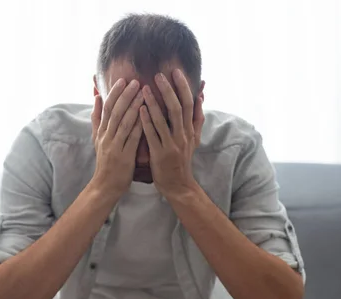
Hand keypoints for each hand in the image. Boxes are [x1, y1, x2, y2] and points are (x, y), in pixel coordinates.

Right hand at [90, 78, 143, 198]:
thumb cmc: (105, 162)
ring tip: (142, 92)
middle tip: (135, 81)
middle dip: (125, 95)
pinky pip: (132, 138)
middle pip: (115, 112)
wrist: (105, 186)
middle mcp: (106, 137)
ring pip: (123, 122)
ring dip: (133, 106)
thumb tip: (96, 97)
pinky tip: (147, 115)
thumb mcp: (97, 139)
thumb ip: (97, 118)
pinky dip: (139, 125)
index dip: (115, 93)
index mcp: (101, 132)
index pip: (107, 108)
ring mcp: (114, 146)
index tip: (123, 80)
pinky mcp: (124, 156)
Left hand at [140, 69, 204, 198]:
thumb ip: (197, 118)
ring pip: (163, 120)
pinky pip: (152, 135)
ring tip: (143, 88)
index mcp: (190, 130)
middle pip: (178, 108)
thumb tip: (201, 97)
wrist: (178, 185)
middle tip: (159, 75)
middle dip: (168, 90)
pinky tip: (139, 109)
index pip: (188, 104)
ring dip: (154, 103)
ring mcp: (171, 145)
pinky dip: (146, 121)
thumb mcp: (194, 139)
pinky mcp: (159, 154)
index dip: (183, 87)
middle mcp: (182, 135)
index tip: (175, 71)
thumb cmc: (182, 159)